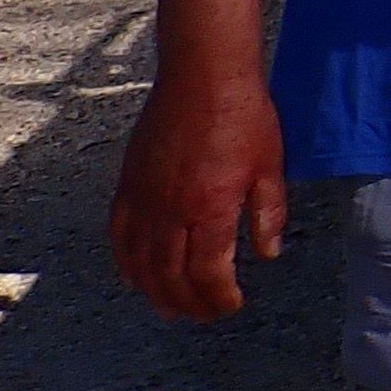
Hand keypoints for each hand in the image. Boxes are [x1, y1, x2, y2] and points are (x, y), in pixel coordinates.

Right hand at [109, 68, 287, 321]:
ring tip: (170, 308)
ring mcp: (145, 198)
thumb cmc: (245, 116)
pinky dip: (125, 262)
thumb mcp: (271, 166)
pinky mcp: (128, 185)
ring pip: (141, 262)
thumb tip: (268, 254)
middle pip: (171, 275)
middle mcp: (172, 210)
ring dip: (155, 292)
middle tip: (203, 315)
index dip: (218, 297)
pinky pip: (119, 235)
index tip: (230, 305)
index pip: (209, 272)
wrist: (203, 76)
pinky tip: (134, 277)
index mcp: (211, 207)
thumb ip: (268, 214)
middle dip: (189, 302)